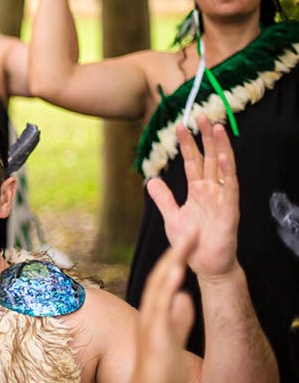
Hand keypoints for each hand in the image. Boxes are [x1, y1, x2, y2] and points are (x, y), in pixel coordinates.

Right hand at [125, 237, 195, 382]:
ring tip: (182, 246)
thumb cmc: (162, 373)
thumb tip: (184, 298)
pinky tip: (177, 281)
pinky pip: (161, 311)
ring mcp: (151, 326)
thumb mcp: (175, 339)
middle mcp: (150, 316)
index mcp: (155, 314)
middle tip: (189, 230)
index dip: (176, 258)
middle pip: (160, 278)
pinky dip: (168, 293)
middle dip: (175, 253)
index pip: (164, 280)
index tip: (189, 239)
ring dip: (170, 267)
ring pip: (158, 290)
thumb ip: (179, 319)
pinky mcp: (156, 338)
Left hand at [148, 115, 238, 279]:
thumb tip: (151, 181)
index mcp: (198, 191)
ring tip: (216, 128)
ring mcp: (222, 199)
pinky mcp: (229, 211)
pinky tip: (226, 157)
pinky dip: (229, 172)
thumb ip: (164, 198)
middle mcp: (211, 191)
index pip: (192, 162)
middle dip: (205, 138)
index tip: (180, 126)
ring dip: (220, 148)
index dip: (187, 145)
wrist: (206, 266)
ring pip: (223, 168)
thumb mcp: (171, 216)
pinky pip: (230, 188)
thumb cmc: (192, 243)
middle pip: (209, 159)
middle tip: (200, 116)